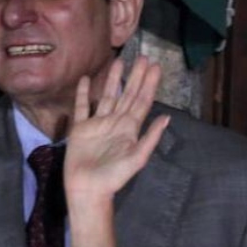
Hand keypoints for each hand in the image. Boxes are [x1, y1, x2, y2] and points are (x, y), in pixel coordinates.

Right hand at [64, 56, 170, 200]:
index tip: (155, 67)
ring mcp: (98, 124)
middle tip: (143, 57)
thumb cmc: (114, 177)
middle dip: (136, 76)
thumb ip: (151, 137)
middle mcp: (116, 123)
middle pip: (128, 94)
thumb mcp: (137, 158)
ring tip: (120, 61)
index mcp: (130, 129)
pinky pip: (82, 107)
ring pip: (107, 96)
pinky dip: (83, 93)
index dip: (149, 84)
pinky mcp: (80, 129)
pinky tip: (85, 79)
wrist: (88, 190)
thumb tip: (167, 117)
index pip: (142, 101)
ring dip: (113, 79)